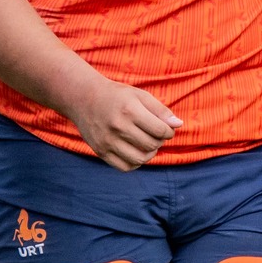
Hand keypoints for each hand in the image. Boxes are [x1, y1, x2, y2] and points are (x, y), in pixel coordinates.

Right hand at [63, 75, 177, 169]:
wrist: (83, 98)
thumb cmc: (116, 96)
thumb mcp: (139, 95)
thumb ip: (160, 110)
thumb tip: (178, 124)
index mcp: (129, 110)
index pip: (160, 130)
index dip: (169, 131)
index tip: (166, 129)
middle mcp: (117, 127)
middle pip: (151, 145)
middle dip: (160, 141)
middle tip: (156, 135)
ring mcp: (108, 141)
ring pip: (140, 159)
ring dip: (150, 154)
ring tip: (148, 144)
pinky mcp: (101, 151)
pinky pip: (125, 167)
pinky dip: (136, 163)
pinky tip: (136, 152)